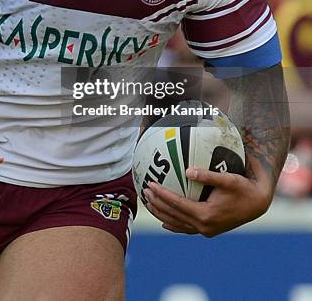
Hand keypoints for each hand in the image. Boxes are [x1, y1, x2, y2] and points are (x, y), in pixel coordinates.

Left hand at [144, 167, 271, 236]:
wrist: (257, 204)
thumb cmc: (243, 188)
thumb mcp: (227, 179)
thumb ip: (207, 175)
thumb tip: (187, 170)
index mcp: (206, 215)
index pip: (177, 204)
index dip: (162, 194)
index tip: (150, 185)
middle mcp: (204, 226)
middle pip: (173, 215)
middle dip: (157, 204)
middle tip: (144, 191)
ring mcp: (206, 230)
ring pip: (177, 224)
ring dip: (162, 214)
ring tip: (148, 204)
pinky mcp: (209, 230)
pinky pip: (186, 229)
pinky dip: (174, 225)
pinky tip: (165, 222)